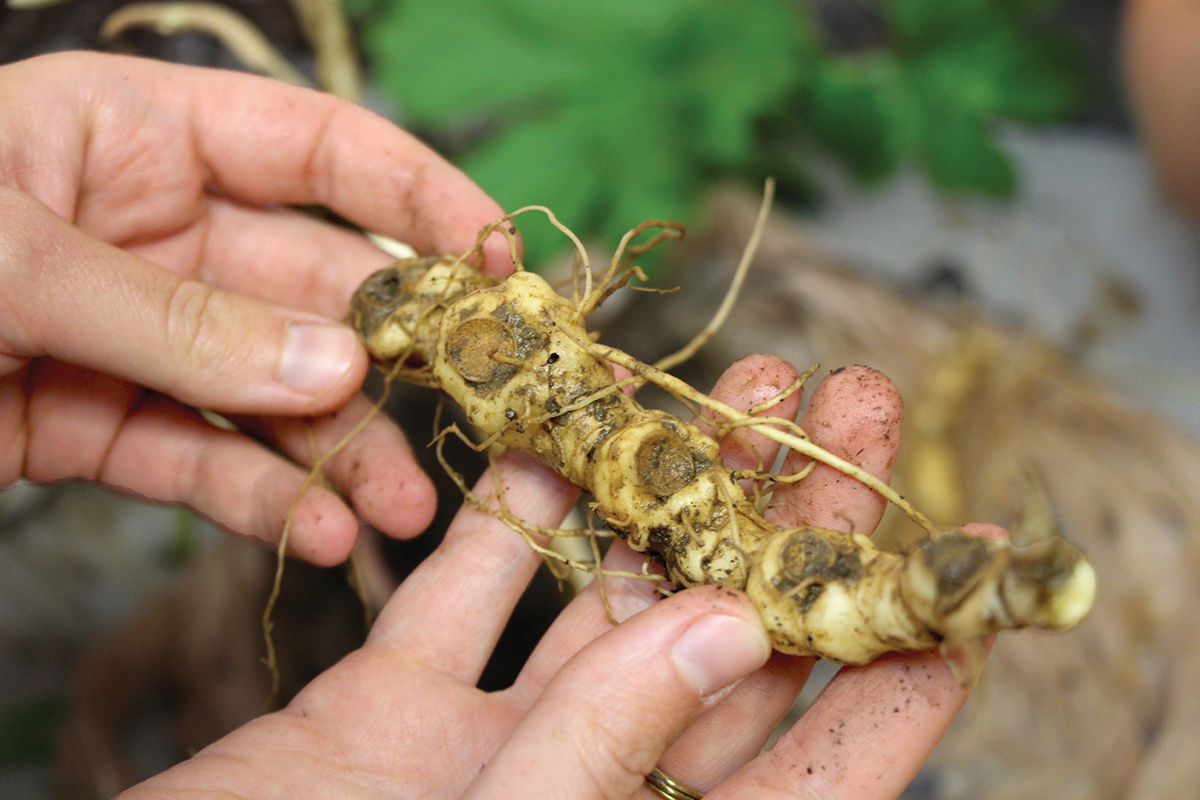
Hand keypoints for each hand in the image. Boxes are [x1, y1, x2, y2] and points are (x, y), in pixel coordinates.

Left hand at [0, 51, 513, 562]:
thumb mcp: (7, 261)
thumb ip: (176, 319)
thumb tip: (335, 371)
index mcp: (138, 133)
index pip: (322, 152)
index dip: (422, 200)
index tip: (498, 264)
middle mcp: (153, 230)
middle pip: (315, 291)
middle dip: (395, 358)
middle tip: (471, 415)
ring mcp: (132, 335)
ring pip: (273, 392)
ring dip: (342, 452)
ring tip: (399, 509)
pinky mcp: (95, 425)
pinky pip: (202, 461)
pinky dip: (260, 501)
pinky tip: (314, 535)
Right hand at [119, 358, 990, 799]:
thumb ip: (607, 748)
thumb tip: (731, 626)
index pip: (818, 774)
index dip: (897, 670)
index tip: (956, 566)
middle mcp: (583, 797)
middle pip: (722, 646)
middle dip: (788, 518)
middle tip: (854, 403)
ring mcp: (486, 750)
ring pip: (601, 601)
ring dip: (665, 492)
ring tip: (739, 385)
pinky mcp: (388, 710)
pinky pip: (462, 598)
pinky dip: (504, 517)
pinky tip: (553, 438)